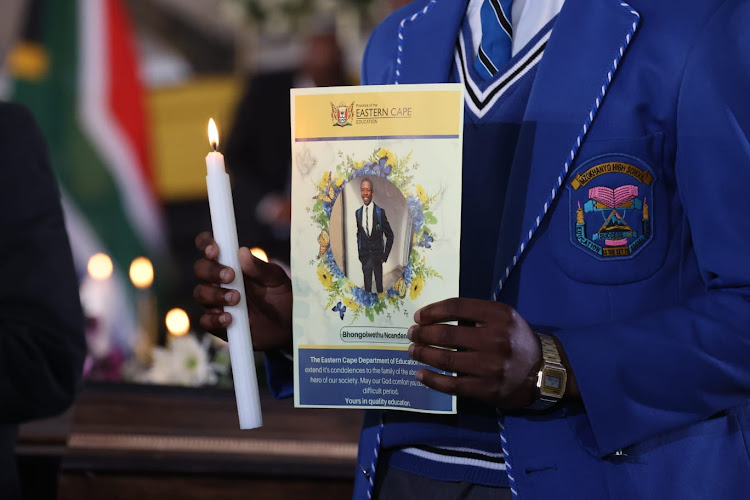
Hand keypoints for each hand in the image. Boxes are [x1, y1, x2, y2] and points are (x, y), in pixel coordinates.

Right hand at [193, 232, 292, 350]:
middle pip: (200, 269)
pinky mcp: (218, 323)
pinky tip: (229, 318)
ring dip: (216, 295)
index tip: (215, 250)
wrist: (287, 324)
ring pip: (200, 293)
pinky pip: (206, 321)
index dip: (206, 244)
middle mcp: (218, 280)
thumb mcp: (275, 279)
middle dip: (212, 271)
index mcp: (230, 263)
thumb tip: (243, 252)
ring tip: (237, 299)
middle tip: (231, 275)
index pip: (209, 248)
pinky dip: (215, 319)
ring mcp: (216, 302)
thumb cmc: (279, 295)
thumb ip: (260, 267)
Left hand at [407, 298, 542, 408]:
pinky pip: (451, 384)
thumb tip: (433, 317)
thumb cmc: (516, 340)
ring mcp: (491, 366)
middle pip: (447, 334)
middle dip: (423, 334)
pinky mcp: (487, 389)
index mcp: (500, 316)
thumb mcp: (503, 318)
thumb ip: (475, 315)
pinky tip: (420, 374)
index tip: (418, 317)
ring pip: (446, 359)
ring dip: (423, 354)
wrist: (543, 372)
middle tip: (412, 334)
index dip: (433, 311)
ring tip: (413, 351)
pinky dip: (431, 379)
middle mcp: (496, 339)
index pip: (457, 307)